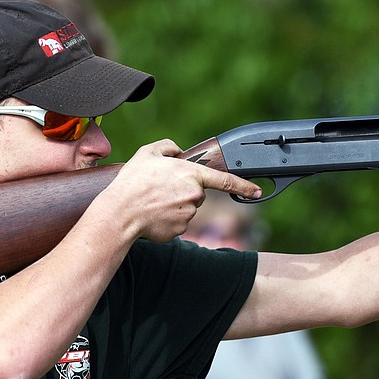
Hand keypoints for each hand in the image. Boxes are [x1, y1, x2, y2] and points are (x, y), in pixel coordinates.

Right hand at [99, 140, 262, 242]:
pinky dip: (167, 220)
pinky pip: (177, 224)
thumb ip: (167, 147)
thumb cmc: (132, 183)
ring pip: (187, 210)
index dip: (244, 186)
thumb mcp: (147, 153)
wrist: (120, 213)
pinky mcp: (179, 231)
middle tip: (160, 189)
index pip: (225, 180)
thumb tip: (178, 151)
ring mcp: (188, 216)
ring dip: (174, 206)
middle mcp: (194, 196)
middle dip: (183, 191)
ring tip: (153, 202)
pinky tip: (152, 215)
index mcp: (191, 175)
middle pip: (197, 194)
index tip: (258, 192)